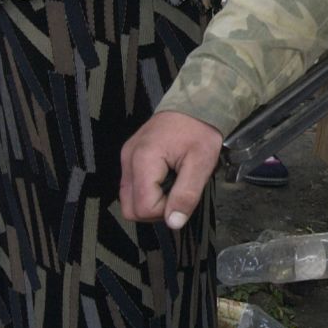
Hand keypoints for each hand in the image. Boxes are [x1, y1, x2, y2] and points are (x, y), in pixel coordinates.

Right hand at [119, 110, 222, 228]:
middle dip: (155, 210)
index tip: (182, 195)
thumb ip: (186, 195)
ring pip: (128, 199)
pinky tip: (164, 179)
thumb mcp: (201, 163)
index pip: (144, 207)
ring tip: (172, 185)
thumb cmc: (200, 130)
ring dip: (150, 201)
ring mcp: (126, 157)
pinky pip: (131, 186)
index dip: (165, 210)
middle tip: (177, 195)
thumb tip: (174, 223)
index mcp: (144, 159)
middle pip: (130, 208)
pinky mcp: (129, 156)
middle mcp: (128, 158)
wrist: (196, 104)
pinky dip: (146, 190)